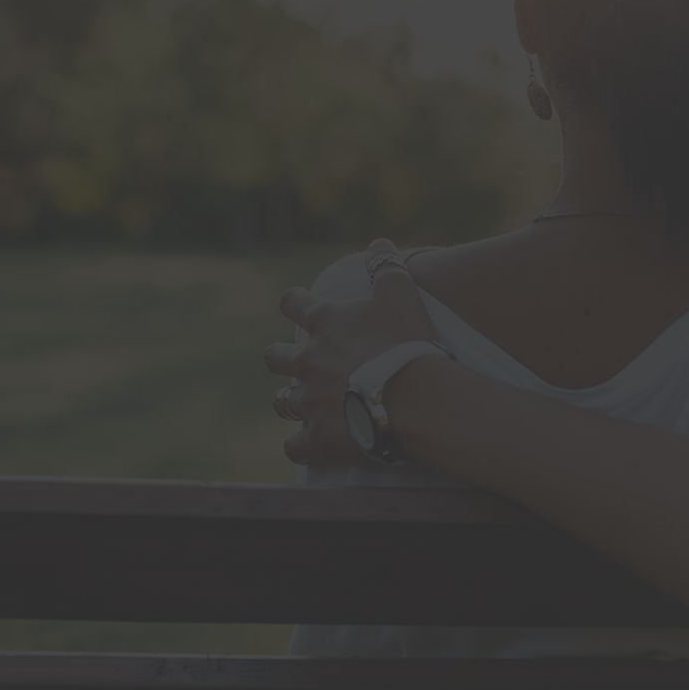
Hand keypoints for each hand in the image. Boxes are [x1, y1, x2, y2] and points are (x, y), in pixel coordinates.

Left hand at [263, 238, 440, 463]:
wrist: (412, 396)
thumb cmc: (407, 342)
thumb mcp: (401, 292)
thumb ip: (387, 265)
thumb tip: (378, 243)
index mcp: (324, 324)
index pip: (293, 304)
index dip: (293, 304)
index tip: (296, 306)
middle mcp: (307, 361)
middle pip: (276, 357)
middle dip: (280, 358)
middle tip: (292, 361)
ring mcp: (309, 401)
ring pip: (282, 402)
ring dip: (288, 400)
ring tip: (299, 403)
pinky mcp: (318, 437)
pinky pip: (295, 446)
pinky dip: (299, 445)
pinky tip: (306, 445)